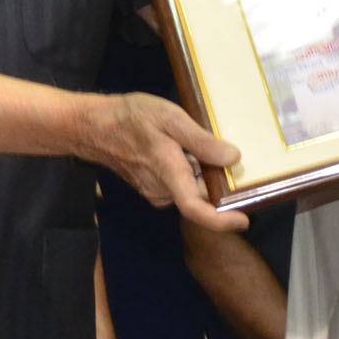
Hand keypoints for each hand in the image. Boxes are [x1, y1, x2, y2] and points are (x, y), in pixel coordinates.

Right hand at [89, 93, 246, 230]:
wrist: (94, 126)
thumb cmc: (131, 118)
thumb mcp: (170, 118)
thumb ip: (201, 141)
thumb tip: (233, 158)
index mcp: (169, 174)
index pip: (196, 209)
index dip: (221, 220)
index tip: (243, 220)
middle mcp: (162, 191)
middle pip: (200, 194)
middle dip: (212, 176)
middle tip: (210, 143)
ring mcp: (155, 192)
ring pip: (190, 188)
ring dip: (197, 170)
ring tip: (187, 140)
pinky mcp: (150, 188)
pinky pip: (178, 184)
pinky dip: (186, 170)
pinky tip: (177, 147)